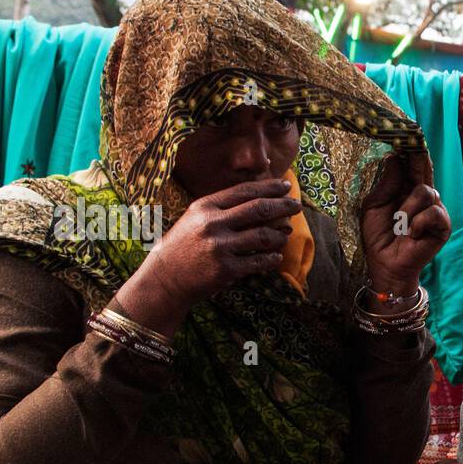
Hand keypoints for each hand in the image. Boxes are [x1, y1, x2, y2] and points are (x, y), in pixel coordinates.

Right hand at [117, 179, 298, 336]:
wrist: (165, 278)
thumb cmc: (184, 246)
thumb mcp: (195, 218)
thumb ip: (222, 207)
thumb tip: (260, 198)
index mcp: (205, 206)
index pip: (244, 191)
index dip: (269, 187)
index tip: (286, 185)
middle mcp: (212, 224)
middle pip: (259, 209)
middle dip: (283, 206)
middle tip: (297, 206)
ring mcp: (220, 247)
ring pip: (263, 236)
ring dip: (280, 235)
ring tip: (285, 234)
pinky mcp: (226, 270)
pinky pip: (259, 261)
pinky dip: (272, 258)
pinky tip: (276, 256)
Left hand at [359, 152, 449, 299]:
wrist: (385, 264)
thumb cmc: (378, 236)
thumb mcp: (374, 206)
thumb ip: (386, 183)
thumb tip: (394, 157)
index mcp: (406, 188)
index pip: (412, 164)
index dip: (410, 149)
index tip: (406, 131)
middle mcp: (423, 196)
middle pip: (424, 168)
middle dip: (418, 157)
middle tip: (413, 144)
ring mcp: (435, 210)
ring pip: (426, 192)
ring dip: (408, 209)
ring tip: (399, 225)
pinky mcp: (443, 225)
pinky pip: (434, 212)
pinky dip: (419, 222)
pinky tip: (412, 234)